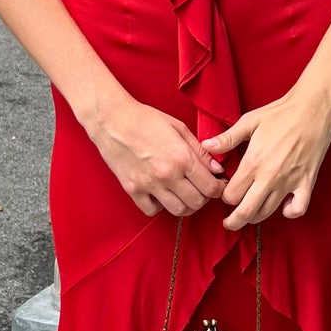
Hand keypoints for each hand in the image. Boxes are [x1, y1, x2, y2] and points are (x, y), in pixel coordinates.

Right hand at [88, 95, 227, 216]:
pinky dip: (159, 206)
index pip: (210, 187)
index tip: (217, 185)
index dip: (218, 188)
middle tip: (201, 188)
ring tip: (183, 193)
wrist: (112, 119)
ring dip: (185, 205)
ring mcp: (149, 185)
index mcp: (182, 158)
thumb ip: (200, 151)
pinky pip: (152, 210)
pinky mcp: (132, 189)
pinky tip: (161, 194)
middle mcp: (167, 175)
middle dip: (204, 197)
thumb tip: (217, 169)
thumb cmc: (146, 119)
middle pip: (197, 202)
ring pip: (178, 210)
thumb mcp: (179, 128)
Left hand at [202, 88, 330, 230]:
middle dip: (234, 221)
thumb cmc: (281, 113)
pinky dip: (290, 212)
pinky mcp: (307, 182)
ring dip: (256, 217)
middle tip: (229, 222)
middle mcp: (270, 177)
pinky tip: (283, 207)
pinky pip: (298, 209)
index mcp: (253, 162)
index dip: (224, 197)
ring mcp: (290, 182)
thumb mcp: (249, 121)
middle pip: (246, 212)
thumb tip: (207, 146)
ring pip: (268, 212)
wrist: (313, 109)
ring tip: (250, 215)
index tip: (225, 192)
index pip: (231, 195)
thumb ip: (227, 138)